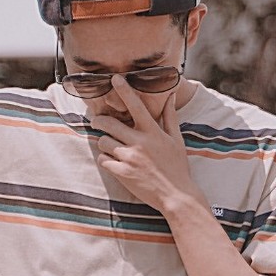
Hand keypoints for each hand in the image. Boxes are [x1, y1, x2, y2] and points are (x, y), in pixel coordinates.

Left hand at [92, 80, 197, 214]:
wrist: (177, 196)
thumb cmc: (178, 167)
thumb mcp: (177, 140)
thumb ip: (170, 116)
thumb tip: (171, 95)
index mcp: (153, 132)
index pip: (136, 106)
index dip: (124, 90)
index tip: (115, 78)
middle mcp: (140, 142)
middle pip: (109, 123)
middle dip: (99, 120)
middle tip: (97, 121)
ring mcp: (130, 158)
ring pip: (103, 142)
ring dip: (104, 143)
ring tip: (112, 148)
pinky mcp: (122, 173)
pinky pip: (103, 160)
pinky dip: (106, 160)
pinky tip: (114, 163)